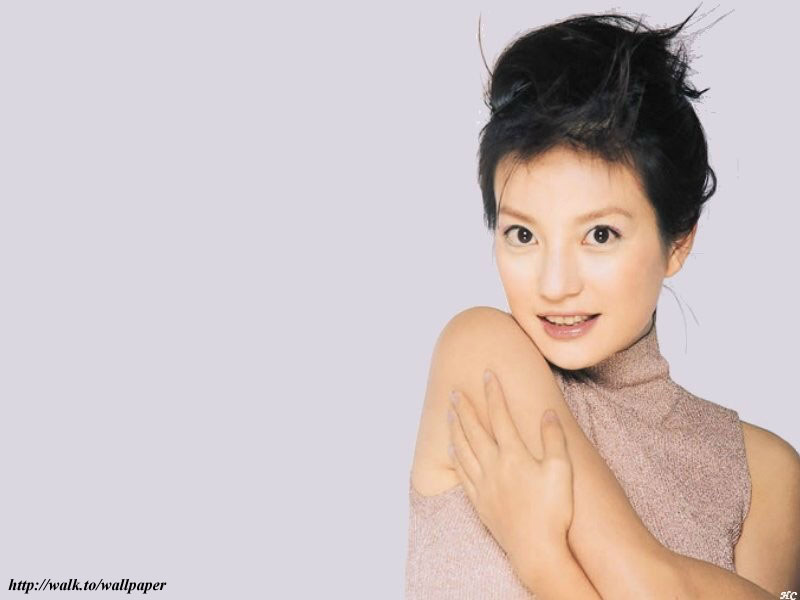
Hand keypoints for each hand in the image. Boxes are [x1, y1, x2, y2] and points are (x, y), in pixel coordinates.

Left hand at [447, 368, 574, 582]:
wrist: (536, 550)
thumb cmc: (553, 511)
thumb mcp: (562, 471)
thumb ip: (554, 439)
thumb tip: (547, 413)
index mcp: (513, 455)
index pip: (500, 416)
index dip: (493, 393)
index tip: (487, 374)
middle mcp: (493, 466)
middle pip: (473, 430)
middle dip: (463, 408)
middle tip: (454, 391)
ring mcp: (483, 484)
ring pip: (463, 449)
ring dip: (455, 429)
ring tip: (449, 414)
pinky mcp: (480, 502)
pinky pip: (462, 474)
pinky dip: (455, 457)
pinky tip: (452, 450)